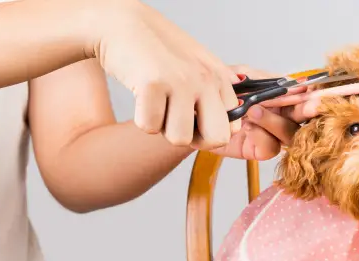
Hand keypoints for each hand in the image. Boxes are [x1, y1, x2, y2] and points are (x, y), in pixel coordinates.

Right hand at [90, 0, 239, 148]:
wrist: (121, 24)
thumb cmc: (159, 48)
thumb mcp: (198, 63)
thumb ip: (218, 89)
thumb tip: (238, 116)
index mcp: (219, 77)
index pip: (232, 127)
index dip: (210, 132)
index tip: (193, 120)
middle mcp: (205, 79)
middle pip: (216, 139)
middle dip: (194, 139)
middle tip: (176, 121)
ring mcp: (181, 81)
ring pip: (180, 138)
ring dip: (163, 128)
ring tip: (157, 103)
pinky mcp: (152, 84)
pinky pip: (150, 127)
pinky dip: (142, 119)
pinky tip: (141, 97)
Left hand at [206, 66, 316, 159]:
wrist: (192, 110)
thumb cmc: (216, 91)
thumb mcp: (240, 76)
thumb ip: (264, 78)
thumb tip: (290, 80)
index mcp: (280, 96)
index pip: (304, 96)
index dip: (313, 96)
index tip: (316, 94)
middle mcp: (279, 116)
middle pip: (302, 118)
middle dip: (306, 111)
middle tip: (308, 107)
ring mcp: (269, 134)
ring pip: (288, 135)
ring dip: (274, 122)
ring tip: (253, 111)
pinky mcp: (256, 150)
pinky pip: (270, 148)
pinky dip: (261, 136)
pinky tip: (246, 127)